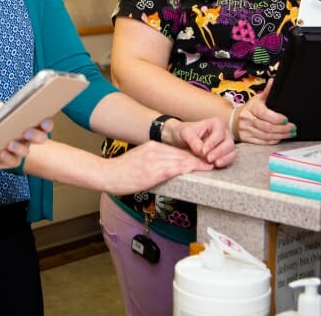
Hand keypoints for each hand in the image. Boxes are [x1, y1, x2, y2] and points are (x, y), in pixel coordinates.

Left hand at [0, 99, 52, 168]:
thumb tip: (2, 109)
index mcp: (26, 122)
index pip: (43, 123)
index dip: (47, 123)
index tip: (43, 122)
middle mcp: (26, 137)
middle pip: (41, 138)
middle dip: (36, 136)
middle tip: (25, 132)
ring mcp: (18, 150)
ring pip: (26, 151)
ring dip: (20, 148)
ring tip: (10, 144)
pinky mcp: (8, 161)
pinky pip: (13, 162)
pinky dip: (8, 158)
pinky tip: (1, 152)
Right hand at [99, 141, 213, 195]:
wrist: (107, 174)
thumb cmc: (121, 171)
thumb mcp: (139, 159)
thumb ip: (153, 159)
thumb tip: (166, 168)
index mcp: (152, 146)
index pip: (177, 150)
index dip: (191, 154)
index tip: (202, 158)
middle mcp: (155, 150)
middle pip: (182, 153)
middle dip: (198, 158)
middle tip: (213, 161)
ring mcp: (155, 160)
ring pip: (183, 160)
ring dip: (199, 163)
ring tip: (212, 166)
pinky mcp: (154, 171)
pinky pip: (177, 168)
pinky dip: (191, 168)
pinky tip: (201, 170)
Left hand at [163, 116, 236, 167]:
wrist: (181, 139)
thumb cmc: (185, 133)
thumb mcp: (185, 133)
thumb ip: (193, 140)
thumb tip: (202, 150)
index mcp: (215, 123)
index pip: (219, 133)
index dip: (212, 143)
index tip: (203, 151)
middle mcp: (223, 132)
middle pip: (228, 142)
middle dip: (219, 151)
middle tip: (209, 159)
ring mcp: (226, 143)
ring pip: (231, 151)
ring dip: (224, 158)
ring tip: (214, 164)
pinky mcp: (225, 153)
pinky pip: (230, 158)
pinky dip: (225, 162)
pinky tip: (216, 165)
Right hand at [234, 81, 295, 144]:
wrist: (232, 120)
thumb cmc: (249, 109)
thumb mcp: (257, 99)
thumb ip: (266, 92)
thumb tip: (273, 82)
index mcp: (251, 108)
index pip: (264, 114)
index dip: (276, 118)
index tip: (286, 119)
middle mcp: (247, 119)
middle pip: (267, 127)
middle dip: (282, 129)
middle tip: (293, 128)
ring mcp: (247, 130)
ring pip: (266, 136)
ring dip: (280, 135)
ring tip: (290, 133)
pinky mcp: (248, 139)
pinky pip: (263, 142)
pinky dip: (273, 140)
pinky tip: (280, 138)